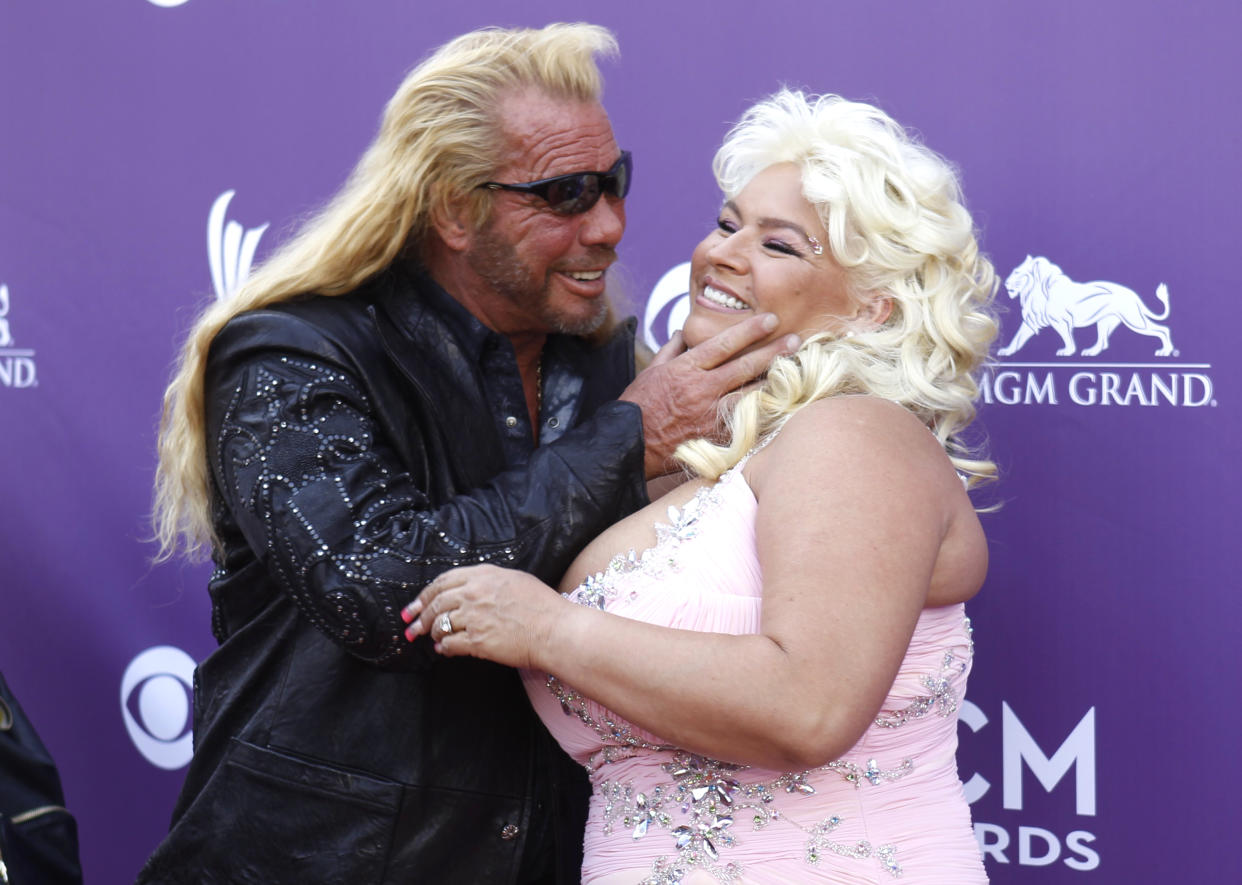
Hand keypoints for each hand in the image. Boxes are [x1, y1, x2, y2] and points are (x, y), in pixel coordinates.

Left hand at [401, 565, 565, 668]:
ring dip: (433, 633)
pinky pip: (450, 645)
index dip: (425, 595)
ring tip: (434, 638)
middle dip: (419, 617)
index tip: (415, 605)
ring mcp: (474, 617)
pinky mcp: (477, 641)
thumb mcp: (514, 579)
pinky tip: (444, 650)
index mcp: (482, 575)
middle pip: (436, 604)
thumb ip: (488, 580)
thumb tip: (469, 588)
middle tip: (411, 627)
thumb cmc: (542, 605)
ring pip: (439, 624)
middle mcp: (473, 593)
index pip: (442, 582)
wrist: (554, 630)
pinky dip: (444, 648)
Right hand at [620, 314, 799, 476]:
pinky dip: (764, 411)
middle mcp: (702, 389)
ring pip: (753, 394)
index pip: (724, 343)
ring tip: (796, 370)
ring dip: (776, 381)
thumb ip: (671, 349)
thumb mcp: (652, 370)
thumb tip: (682, 331)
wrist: (630, 445)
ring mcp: (711, 414)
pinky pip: (747, 421)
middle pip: (746, 366)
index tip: (771, 319)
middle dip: (774, 351)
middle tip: (797, 340)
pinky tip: (782, 402)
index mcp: (686, 368)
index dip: (750, 330)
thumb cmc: (639, 406)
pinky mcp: (717, 436)